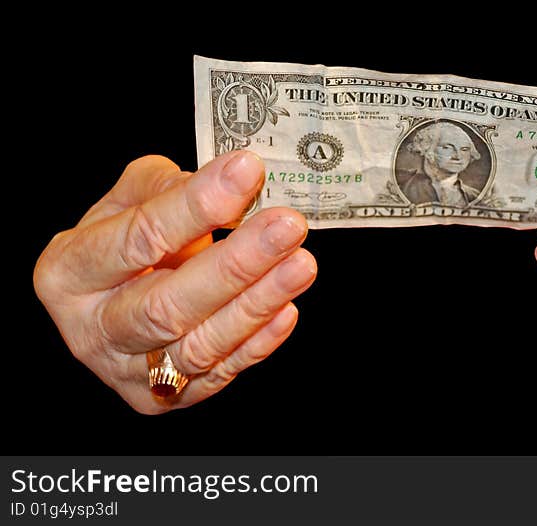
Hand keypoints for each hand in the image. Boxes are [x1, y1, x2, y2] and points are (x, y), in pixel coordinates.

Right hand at [34, 151, 316, 412]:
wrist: (113, 300)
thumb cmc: (124, 241)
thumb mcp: (127, 199)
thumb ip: (169, 187)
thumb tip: (231, 180)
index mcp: (67, 272)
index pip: (137, 240)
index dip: (196, 207)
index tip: (247, 172)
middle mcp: (90, 331)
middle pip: (166, 306)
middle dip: (235, 265)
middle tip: (287, 226)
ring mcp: (127, 373)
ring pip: (198, 347)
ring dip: (257, 304)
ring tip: (301, 264)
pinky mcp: (164, 399)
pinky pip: (218, 375)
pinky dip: (257, 343)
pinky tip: (287, 308)